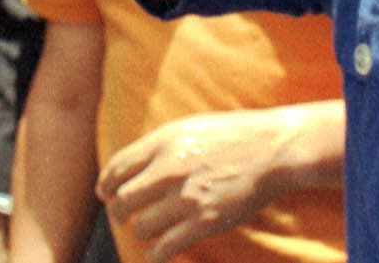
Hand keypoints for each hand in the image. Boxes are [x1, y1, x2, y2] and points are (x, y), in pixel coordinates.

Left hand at [99, 108, 304, 261]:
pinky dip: (155, 254)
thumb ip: (159, 146)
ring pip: (141, 226)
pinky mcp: (204, 222)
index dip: (106, 185)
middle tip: (125, 215)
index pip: (117, 168)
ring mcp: (186, 197)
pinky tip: (156, 253)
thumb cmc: (233, 136)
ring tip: (149, 231)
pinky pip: (165, 247)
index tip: (106, 194)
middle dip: (119, 211)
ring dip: (142, 231)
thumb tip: (131, 167)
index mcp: (164, 142)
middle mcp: (169, 169)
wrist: (272, 150)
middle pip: (123, 200)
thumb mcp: (189, 128)